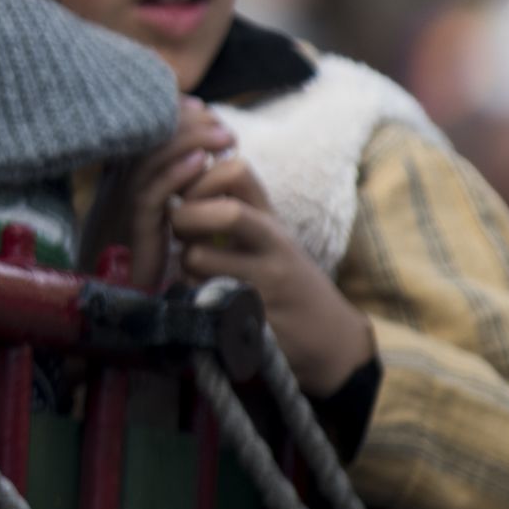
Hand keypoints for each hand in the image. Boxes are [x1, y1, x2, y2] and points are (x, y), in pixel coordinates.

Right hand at [100, 97, 237, 284]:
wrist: (141, 305)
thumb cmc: (161, 258)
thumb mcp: (173, 212)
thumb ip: (182, 179)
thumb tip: (203, 140)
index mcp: (128, 181)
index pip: (146, 136)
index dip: (172, 118)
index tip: (204, 109)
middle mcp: (119, 189)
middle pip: (144, 143)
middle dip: (183, 126)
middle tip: (219, 121)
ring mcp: (122, 209)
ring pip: (148, 164)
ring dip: (186, 144)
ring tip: (222, 136)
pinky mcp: (133, 233)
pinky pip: (151, 198)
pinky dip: (174, 175)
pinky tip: (202, 163)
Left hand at [172, 153, 377, 393]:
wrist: (329, 338)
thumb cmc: (287, 279)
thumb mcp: (269, 235)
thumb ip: (233, 203)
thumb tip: (179, 177)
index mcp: (271, 218)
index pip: (234, 170)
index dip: (200, 178)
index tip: (189, 197)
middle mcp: (274, 245)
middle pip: (223, 213)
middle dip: (184, 219)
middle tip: (181, 235)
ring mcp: (267, 283)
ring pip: (197, 258)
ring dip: (183, 265)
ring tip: (196, 273)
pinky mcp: (253, 316)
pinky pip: (202, 297)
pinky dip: (192, 296)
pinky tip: (204, 300)